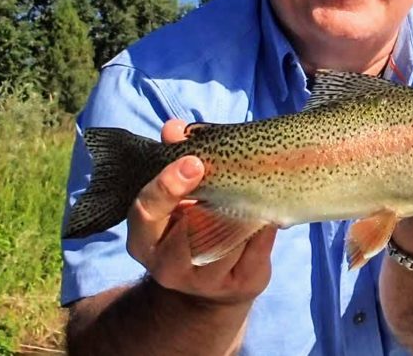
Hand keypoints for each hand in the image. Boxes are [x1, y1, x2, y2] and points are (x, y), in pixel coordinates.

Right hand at [125, 119, 276, 304]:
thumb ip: (175, 158)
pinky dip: (266, 226)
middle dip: (212, 201)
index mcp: (144, 239)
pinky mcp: (239, 285)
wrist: (207, 285)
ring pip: (228, 239)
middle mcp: (168, 265)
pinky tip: (268, 210)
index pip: (146, 211)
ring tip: (253, 188)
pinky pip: (257, 249)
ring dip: (243, 210)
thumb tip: (175, 128)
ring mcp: (204, 281)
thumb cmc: (190, 223)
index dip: (167, 185)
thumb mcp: (176, 195)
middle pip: (187, 231)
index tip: (194, 162)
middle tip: (233, 175)